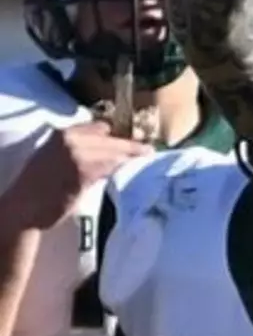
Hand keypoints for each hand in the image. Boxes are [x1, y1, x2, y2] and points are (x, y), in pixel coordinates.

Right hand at [11, 122, 150, 231]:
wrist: (22, 208)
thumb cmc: (38, 188)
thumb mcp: (53, 158)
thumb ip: (77, 150)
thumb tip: (104, 151)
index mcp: (61, 134)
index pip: (98, 127)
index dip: (116, 133)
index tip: (131, 137)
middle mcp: (69, 140)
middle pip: (110, 138)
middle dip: (130, 144)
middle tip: (147, 148)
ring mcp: (77, 155)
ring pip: (113, 151)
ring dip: (132, 155)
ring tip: (147, 155)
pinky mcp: (83, 172)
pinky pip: (110, 167)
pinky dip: (124, 167)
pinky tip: (134, 168)